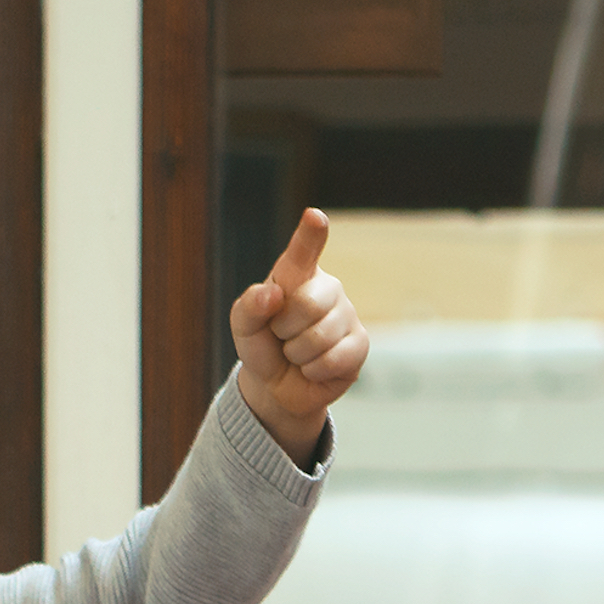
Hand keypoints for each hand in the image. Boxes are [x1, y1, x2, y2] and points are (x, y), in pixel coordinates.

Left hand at [229, 207, 368, 467]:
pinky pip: (334, 358)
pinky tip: (313, 366)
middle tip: (282, 335)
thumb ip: (250, 306)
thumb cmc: (263, 345)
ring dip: (297, 354)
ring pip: (319, 337)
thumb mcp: (244, 326)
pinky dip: (314, 370)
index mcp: (297, 275)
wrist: (278, 386)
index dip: (310, 234)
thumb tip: (273, 294)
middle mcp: (327, 288)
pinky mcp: (360, 344)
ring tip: (297, 352)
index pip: (304, 251)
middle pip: (308, 303)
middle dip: (284, 329)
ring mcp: (347, 314)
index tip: (314, 217)